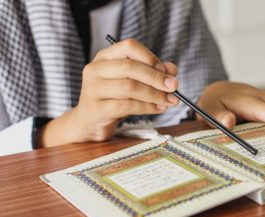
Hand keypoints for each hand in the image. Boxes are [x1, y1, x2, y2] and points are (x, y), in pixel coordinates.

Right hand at [38, 39, 179, 146]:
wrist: (89, 122)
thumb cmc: (113, 99)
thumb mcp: (133, 82)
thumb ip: (152, 73)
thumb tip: (172, 70)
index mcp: (105, 57)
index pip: (129, 46)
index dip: (150, 57)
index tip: (166, 71)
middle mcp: (96, 69)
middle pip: (131, 67)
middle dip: (157, 78)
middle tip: (174, 87)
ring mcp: (93, 89)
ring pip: (130, 87)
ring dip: (155, 94)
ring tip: (169, 101)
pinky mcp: (96, 109)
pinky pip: (127, 106)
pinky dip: (147, 107)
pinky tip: (158, 109)